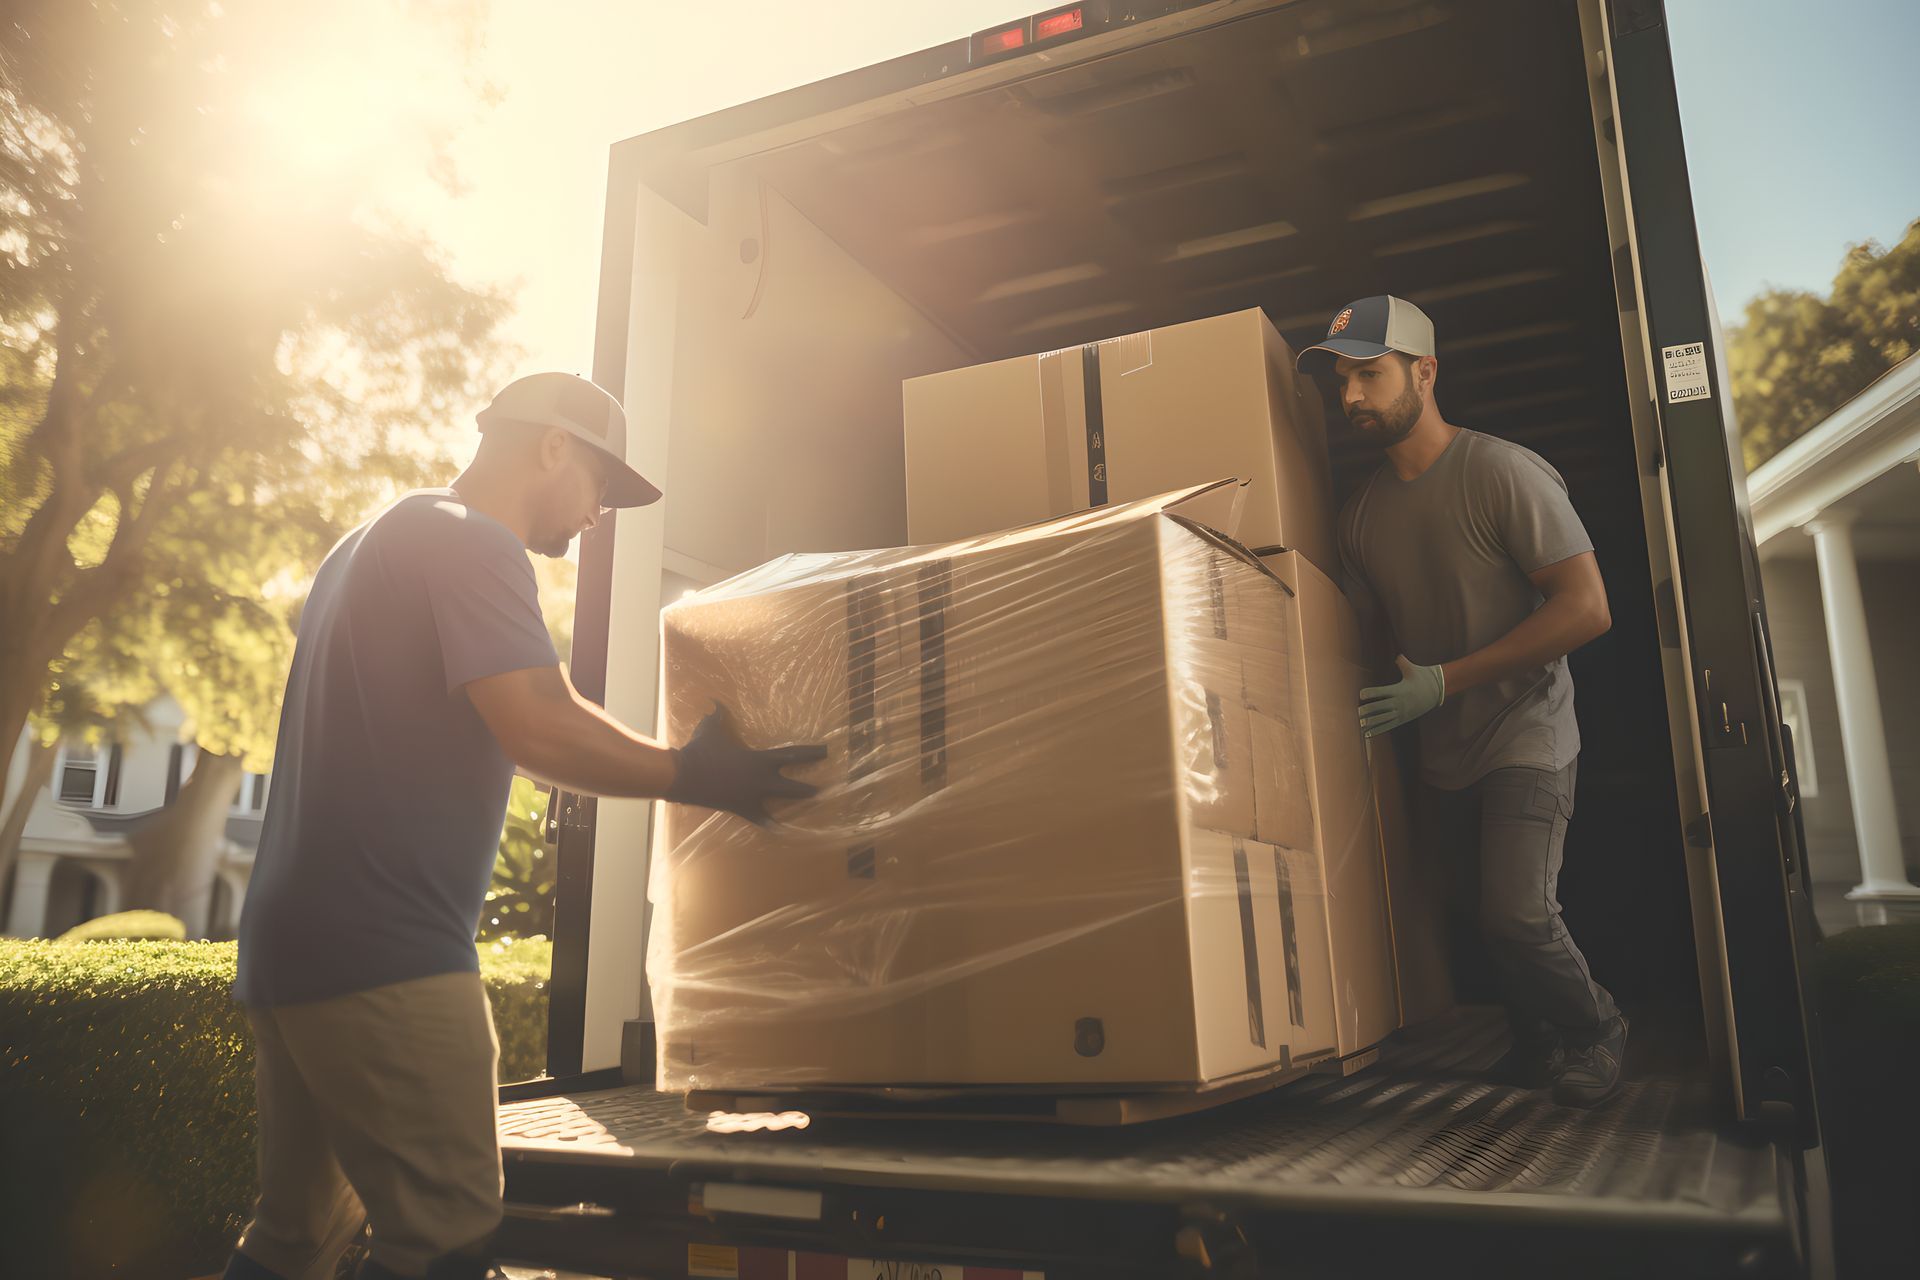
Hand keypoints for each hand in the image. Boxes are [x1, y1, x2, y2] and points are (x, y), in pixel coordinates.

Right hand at [666, 703, 826, 825]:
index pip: (793, 755)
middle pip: (795, 786)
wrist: (684, 775)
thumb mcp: (711, 728)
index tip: (827, 752)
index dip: (811, 753)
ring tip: (811, 806)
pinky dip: (772, 825)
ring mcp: (753, 797)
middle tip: (827, 788)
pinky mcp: (743, 809)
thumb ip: (719, 715)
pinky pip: (761, 819)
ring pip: (782, 802)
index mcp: (759, 759)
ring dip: (798, 803)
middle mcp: (762, 780)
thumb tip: (716, 703)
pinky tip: (784, 832)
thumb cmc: (700, 750)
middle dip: (812, 788)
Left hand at [1358, 655, 1445, 738]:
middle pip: (1381, 707)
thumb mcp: (1413, 669)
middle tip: (1357, 713)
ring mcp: (1401, 712)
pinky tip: (1368, 733)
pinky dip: (1378, 729)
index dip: (1371, 693)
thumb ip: (1403, 663)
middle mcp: (1400, 702)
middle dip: (1369, 710)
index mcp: (1400, 690)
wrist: (1437, 691)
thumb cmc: (1422, 677)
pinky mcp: (1403, 719)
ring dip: (1371, 723)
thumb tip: (1398, 656)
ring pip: (1384, 719)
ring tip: (1360, 725)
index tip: (1361, 694)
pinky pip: (1389, 725)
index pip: (1382, 692)